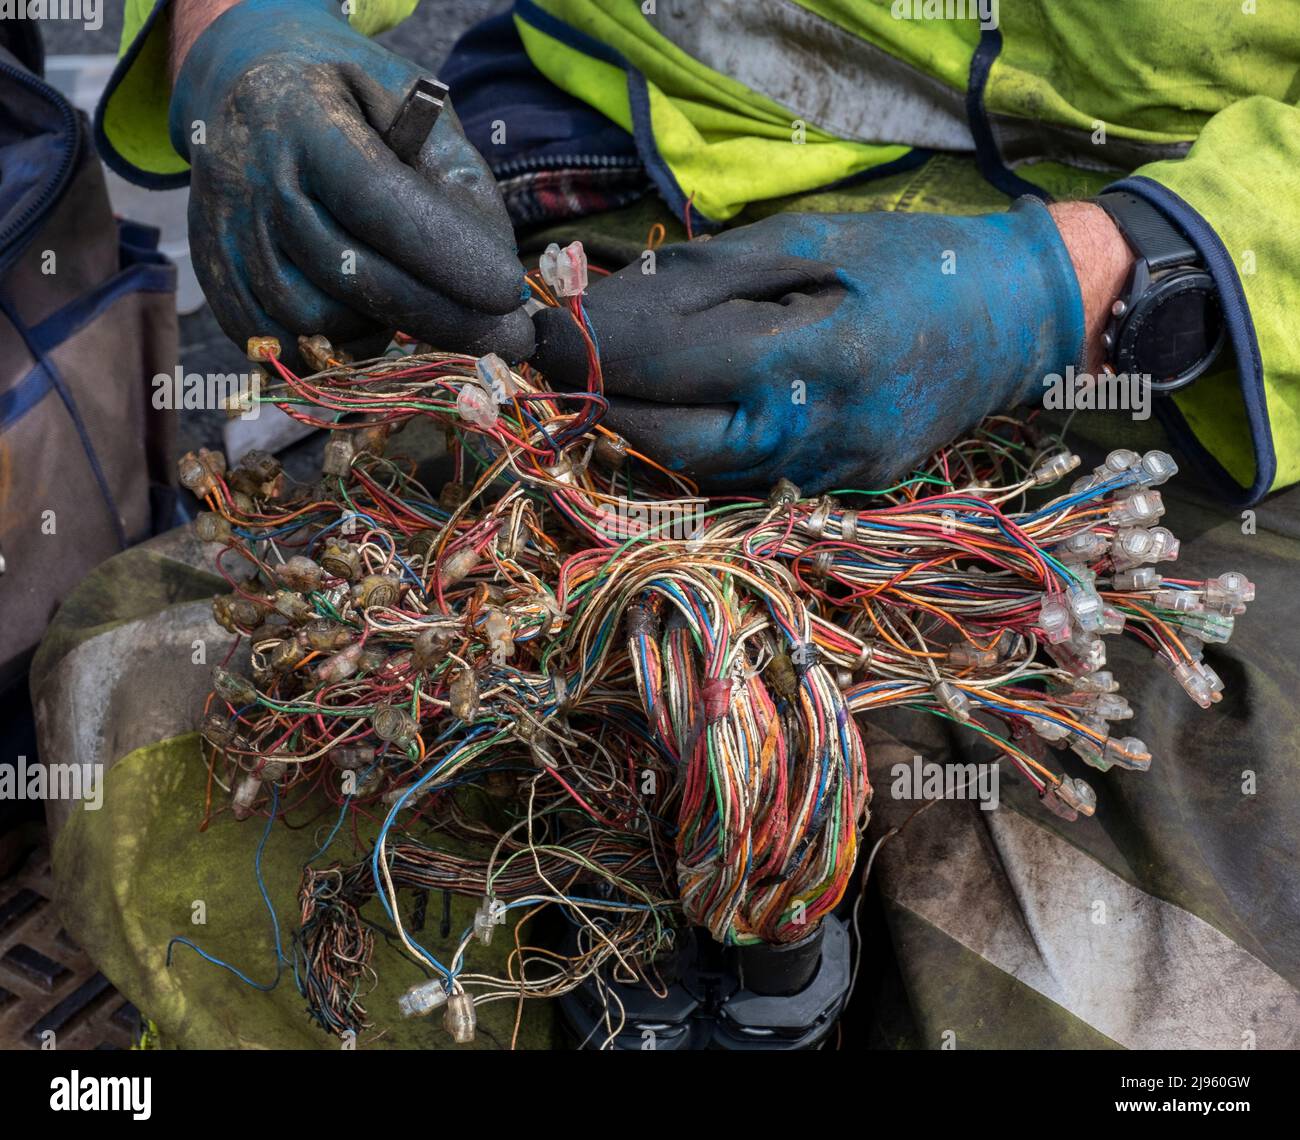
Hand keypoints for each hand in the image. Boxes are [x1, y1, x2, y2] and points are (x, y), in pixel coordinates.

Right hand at [170, 0, 531, 364]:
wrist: (246, 91)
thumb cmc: (352, 107)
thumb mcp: (414, 110)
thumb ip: (459, 182)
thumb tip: (497, 275)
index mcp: (304, 118)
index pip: (378, 200)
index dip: (445, 254)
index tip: (507, 291)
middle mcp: (252, 177)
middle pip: (349, 272)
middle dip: (439, 315)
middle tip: (504, 336)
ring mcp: (224, 234)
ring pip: (314, 321)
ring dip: (381, 329)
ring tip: (416, 303)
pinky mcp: (215, 279)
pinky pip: (280, 344)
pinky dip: (336, 349)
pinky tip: (368, 320)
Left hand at [532, 200, 1087, 492]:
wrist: (1020, 320)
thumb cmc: (915, 261)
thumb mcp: (814, 238)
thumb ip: (712, 275)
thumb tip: (614, 302)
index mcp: (812, 356)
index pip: (671, 363)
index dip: (594, 349)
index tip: (537, 332)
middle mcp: (816, 433)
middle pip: (671, 439)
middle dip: (601, 401)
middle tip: (556, 364)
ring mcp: (829, 473)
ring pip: (700, 467)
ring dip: (640, 426)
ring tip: (604, 381)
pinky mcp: (839, 489)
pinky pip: (743, 475)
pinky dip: (696, 441)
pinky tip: (675, 406)